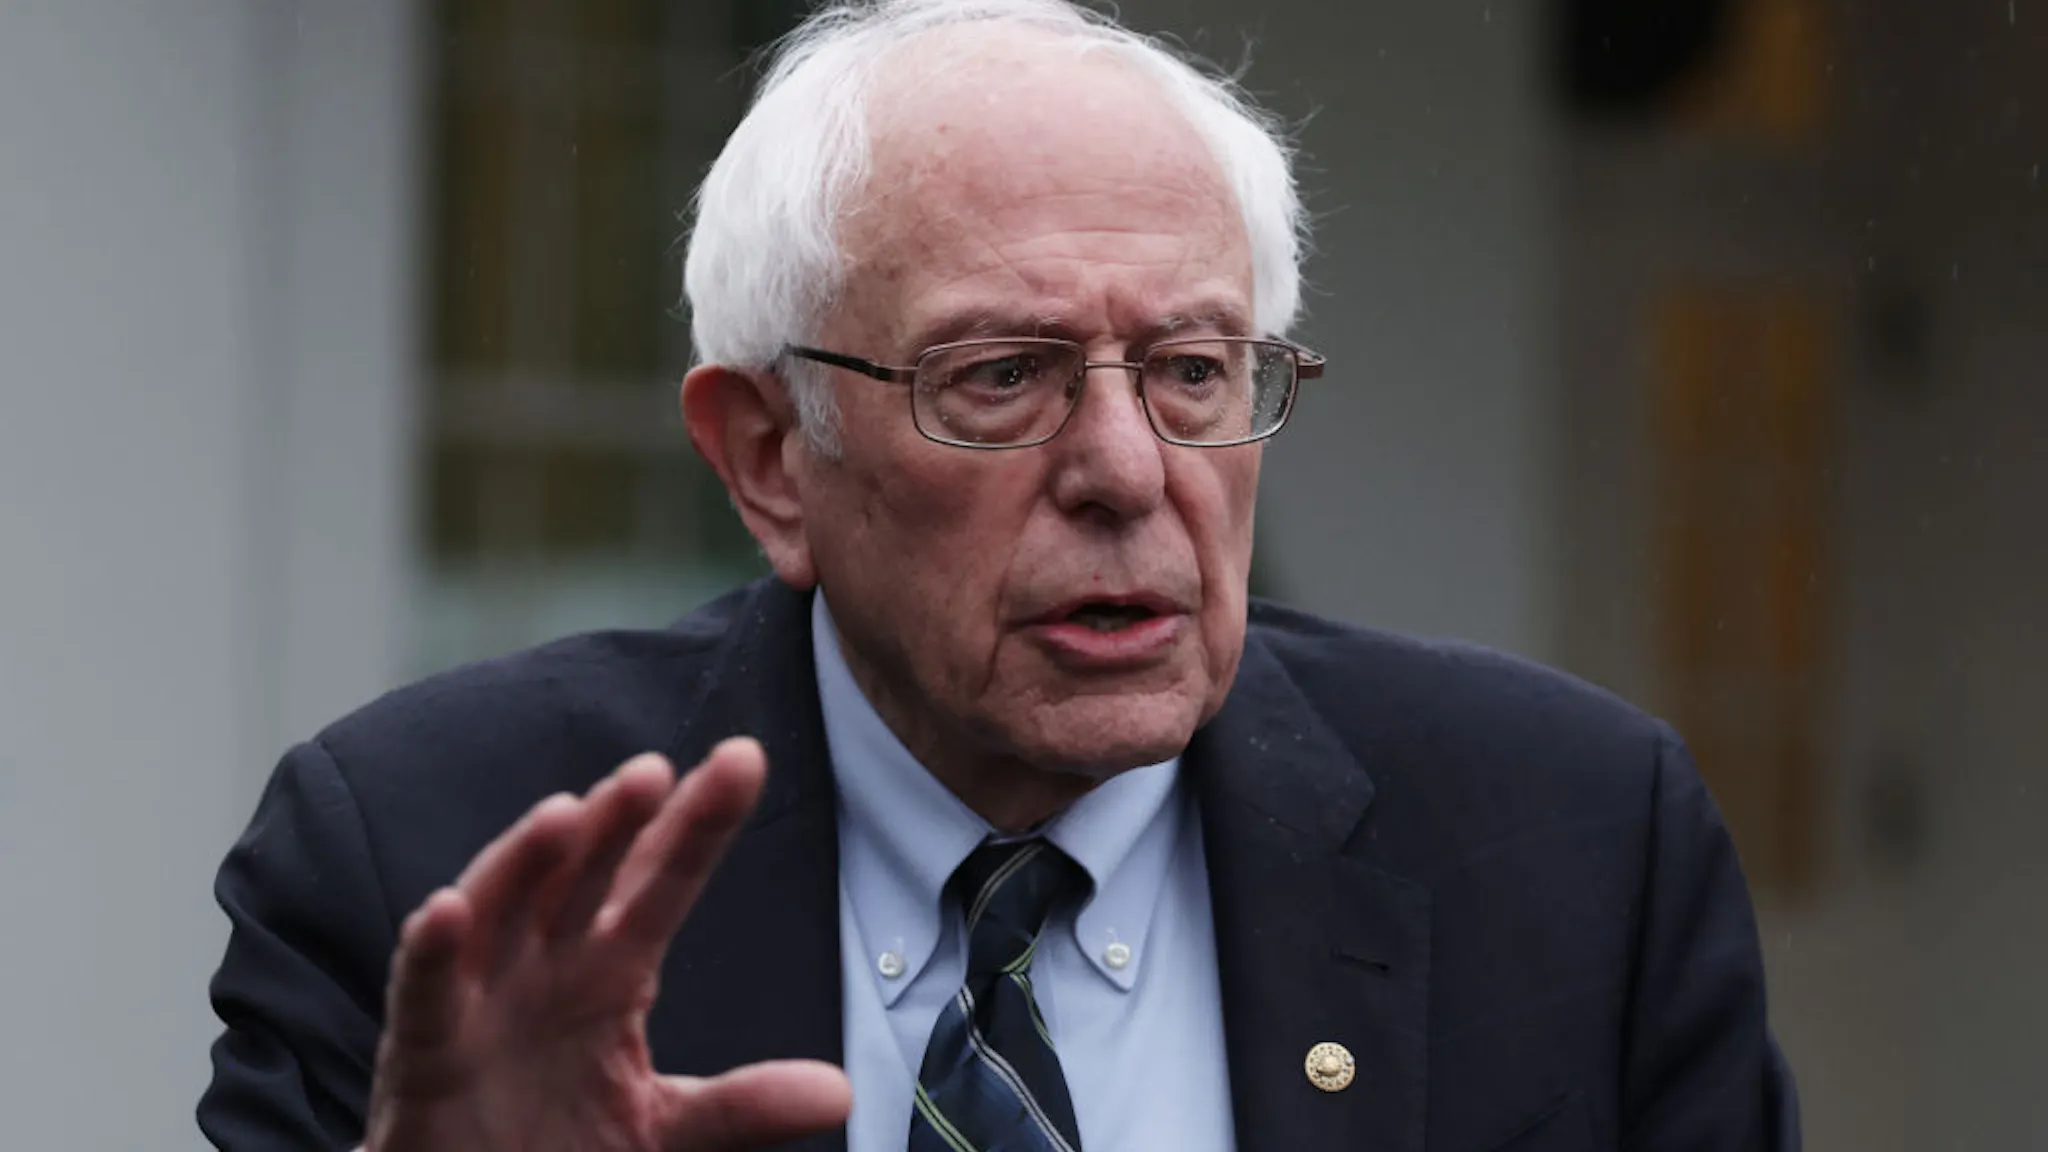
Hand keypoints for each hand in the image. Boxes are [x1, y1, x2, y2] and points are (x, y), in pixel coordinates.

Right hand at [362, 738, 851, 1151]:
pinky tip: (446, 909)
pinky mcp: (422, 1057)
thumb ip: (744, 1106)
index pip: (661, 882)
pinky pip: (423, 997)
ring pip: (500, 912)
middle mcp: (545, 967)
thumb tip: (839, 1090)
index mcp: (609, 971)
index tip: (742, 759)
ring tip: (565, 814)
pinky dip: (431, 954)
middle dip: (614, 824)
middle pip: (583, 878)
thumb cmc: (560, 1147)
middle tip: (651, 772)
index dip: (695, 824)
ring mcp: (482, 1004)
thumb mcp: (667, 1128)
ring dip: (525, 862)